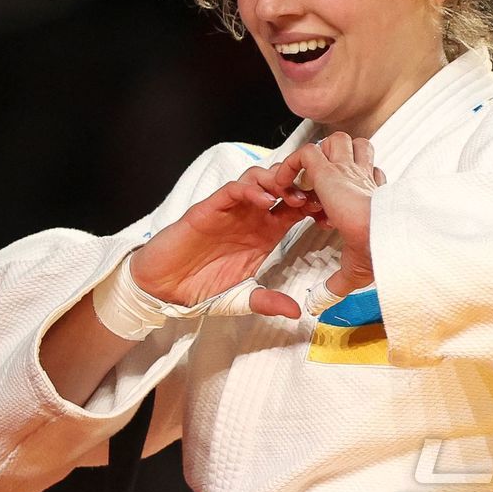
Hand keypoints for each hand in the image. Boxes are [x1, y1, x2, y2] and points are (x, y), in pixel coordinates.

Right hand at [128, 164, 318, 318]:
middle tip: (315, 198)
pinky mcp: (209, 208)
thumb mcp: (242, 299)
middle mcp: (249, 217)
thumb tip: (296, 312)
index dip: (312, 206)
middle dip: (299, 186)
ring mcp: (229, 210)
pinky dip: (250, 189)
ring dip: (277, 182)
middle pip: (279, 186)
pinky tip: (264, 200)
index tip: (329, 213)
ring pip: (257, 179)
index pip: (293, 209)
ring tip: (291, 195)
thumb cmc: (200, 287)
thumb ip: (268, 302)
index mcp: (262, 234)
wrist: (163, 287)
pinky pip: (232, 189)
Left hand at [274, 132, 386, 294]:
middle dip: (332, 165)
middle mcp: (362, 179)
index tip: (326, 218)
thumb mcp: (356, 270)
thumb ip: (338, 283)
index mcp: (371, 198)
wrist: (385, 241)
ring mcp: (347, 171)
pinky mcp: (331, 170)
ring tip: (299, 185)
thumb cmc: (380, 254)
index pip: (363, 177)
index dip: (341, 193)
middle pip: (353, 151)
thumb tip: (322, 302)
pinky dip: (291, 165)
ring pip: (334, 142)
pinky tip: (285, 187)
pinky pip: (305, 153)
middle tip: (312, 193)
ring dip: (315, 159)